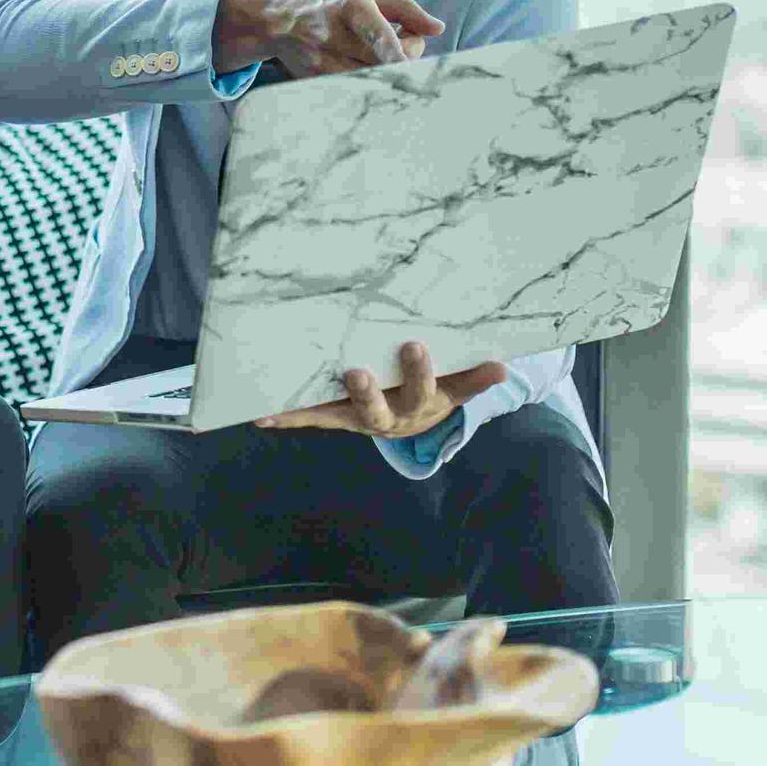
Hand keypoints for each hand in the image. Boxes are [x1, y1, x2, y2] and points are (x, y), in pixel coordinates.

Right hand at [213, 0, 445, 79]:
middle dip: (409, 56)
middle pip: (383, 62)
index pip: (378, 34)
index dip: (401, 53)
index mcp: (346, 1)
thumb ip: (403, 7)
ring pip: (371, 78)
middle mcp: (331, 33)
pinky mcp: (314, 78)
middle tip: (410, 42)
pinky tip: (367, 60)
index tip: (419, 58)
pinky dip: (370, 77)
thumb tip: (438, 29)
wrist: (265, 12)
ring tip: (387, 50)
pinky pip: (353, 85)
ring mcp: (320, 60)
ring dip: (391, 68)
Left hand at [256, 339, 510, 440]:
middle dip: (366, 390)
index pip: (423, 388)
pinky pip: (311, 416)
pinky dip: (288, 417)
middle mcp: (386, 416)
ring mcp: (357, 418)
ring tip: (282, 410)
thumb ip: (475, 377)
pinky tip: (262, 416)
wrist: (416, 419)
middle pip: (376, 408)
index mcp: (419, 404)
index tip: (416, 346)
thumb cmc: (435, 391)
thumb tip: (504, 368)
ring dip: (311, 412)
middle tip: (356, 371)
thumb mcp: (457, 385)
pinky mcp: (336, 416)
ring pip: (336, 415)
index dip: (419, 372)